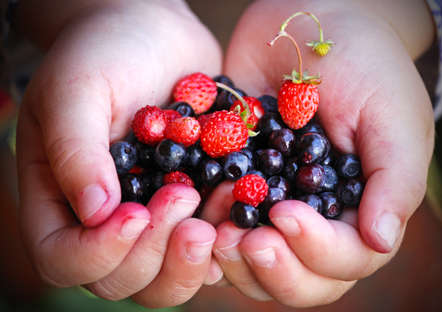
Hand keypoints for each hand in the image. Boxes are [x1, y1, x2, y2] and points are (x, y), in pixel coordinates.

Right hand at [16, 0, 221, 306]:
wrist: (156, 37)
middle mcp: (104, 222)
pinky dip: (227, 238)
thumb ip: (77, 150)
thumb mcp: (78, 89)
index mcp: (60, 200)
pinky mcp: (191, 210)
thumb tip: (95, 212)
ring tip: (220, 198)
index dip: (100, 251)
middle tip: (184, 196)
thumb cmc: (106, 53)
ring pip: (169, 277)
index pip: (65, 259)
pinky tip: (239, 201)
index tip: (136, 211)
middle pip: (123, 280)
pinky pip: (209, 249)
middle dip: (156, 250)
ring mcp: (152, 220)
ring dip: (196, 254)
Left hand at [201, 0, 434, 306]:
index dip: (317, 250)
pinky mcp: (235, 189)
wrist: (304, 27)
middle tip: (246, 241)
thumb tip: (381, 241)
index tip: (284, 212)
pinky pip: (220, 231)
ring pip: (257, 267)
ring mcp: (272, 206)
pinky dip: (206, 237)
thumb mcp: (391, 116)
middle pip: (301, 280)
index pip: (347, 259)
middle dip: (274, 270)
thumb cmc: (361, 64)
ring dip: (235, 262)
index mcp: (358, 208)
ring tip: (217, 234)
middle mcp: (317, 218)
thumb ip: (392, 181)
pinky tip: (195, 222)